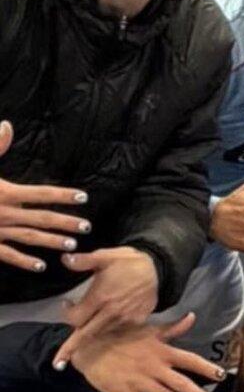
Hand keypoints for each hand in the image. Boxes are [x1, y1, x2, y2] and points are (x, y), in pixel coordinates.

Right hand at [0, 120, 90, 271]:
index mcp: (5, 192)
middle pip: (42, 218)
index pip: (41, 193)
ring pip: (29, 237)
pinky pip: (8, 255)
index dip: (63, 195)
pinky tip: (41, 266)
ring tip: (72, 245)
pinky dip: (24, 261)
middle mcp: (4, 212)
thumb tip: (7, 125)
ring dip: (51, 241)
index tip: (83, 196)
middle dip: (66, 222)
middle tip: (86, 227)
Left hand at [55, 246, 159, 367]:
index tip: (67, 303)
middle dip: (71, 347)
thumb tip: (64, 258)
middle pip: (86, 335)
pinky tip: (109, 317)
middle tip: (59, 360)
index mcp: (101, 298)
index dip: (67, 313)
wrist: (158, 269)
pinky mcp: (137, 322)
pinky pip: (117, 330)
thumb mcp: (104, 257)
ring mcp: (125, 319)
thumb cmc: (128, 262)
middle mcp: (112, 313)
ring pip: (101, 333)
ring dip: (92, 330)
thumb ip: (83, 260)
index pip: (75, 319)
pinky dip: (109, 328)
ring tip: (91, 318)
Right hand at [61, 311, 224, 391]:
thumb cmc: (120, 336)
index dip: (206, 368)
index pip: (189, 360)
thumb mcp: (148, 330)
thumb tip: (192, 317)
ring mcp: (140, 383)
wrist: (88, 347)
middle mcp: (154, 368)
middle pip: (181, 384)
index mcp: (162, 352)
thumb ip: (173, 328)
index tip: (221, 375)